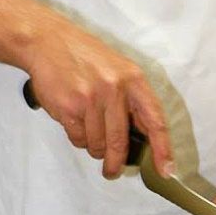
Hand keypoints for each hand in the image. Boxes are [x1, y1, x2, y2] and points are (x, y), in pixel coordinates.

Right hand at [25, 19, 172, 178]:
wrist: (49, 42)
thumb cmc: (87, 58)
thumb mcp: (120, 71)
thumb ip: (133, 101)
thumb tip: (144, 138)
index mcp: (134, 80)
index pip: (155, 121)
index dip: (162, 149)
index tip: (166, 170)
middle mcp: (114, 89)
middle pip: (120, 142)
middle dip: (116, 163)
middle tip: (112, 172)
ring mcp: (91, 99)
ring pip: (97, 144)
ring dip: (93, 146)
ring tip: (87, 129)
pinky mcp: (69, 108)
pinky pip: (78, 139)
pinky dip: (78, 138)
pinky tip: (74, 121)